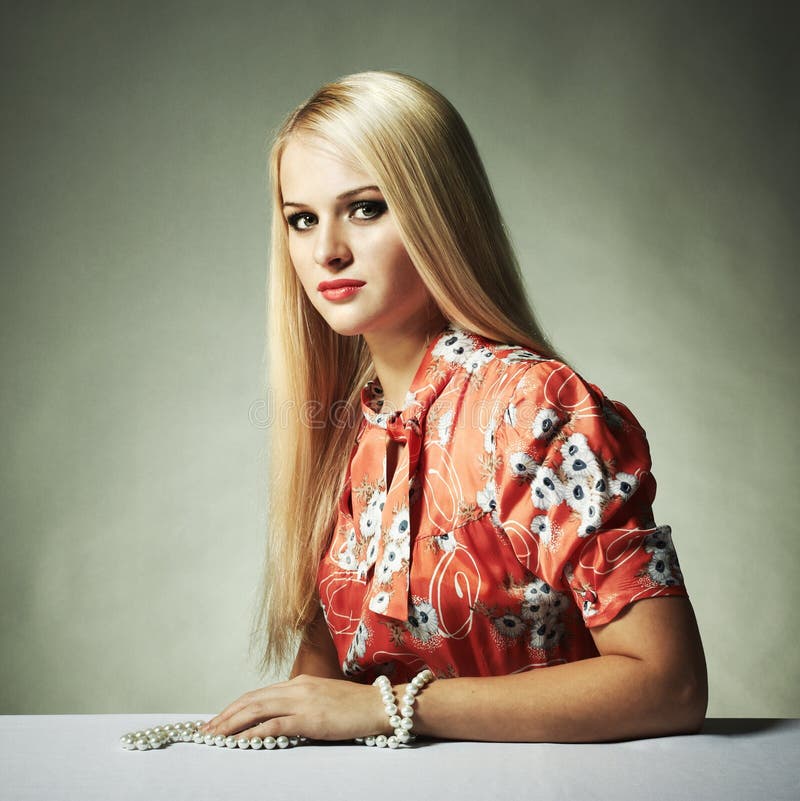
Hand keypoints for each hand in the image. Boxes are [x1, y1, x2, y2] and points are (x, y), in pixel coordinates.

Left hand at [199, 674, 389, 741]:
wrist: (379, 705)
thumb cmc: (354, 706)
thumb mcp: (323, 700)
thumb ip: (302, 705)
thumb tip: (281, 718)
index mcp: (299, 682)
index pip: (258, 693)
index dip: (235, 706)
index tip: (218, 719)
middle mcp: (296, 687)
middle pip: (251, 699)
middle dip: (225, 715)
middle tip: (205, 730)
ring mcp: (302, 701)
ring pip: (257, 709)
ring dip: (232, 724)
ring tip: (214, 736)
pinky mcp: (310, 718)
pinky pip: (275, 725)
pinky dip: (254, 732)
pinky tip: (241, 741)